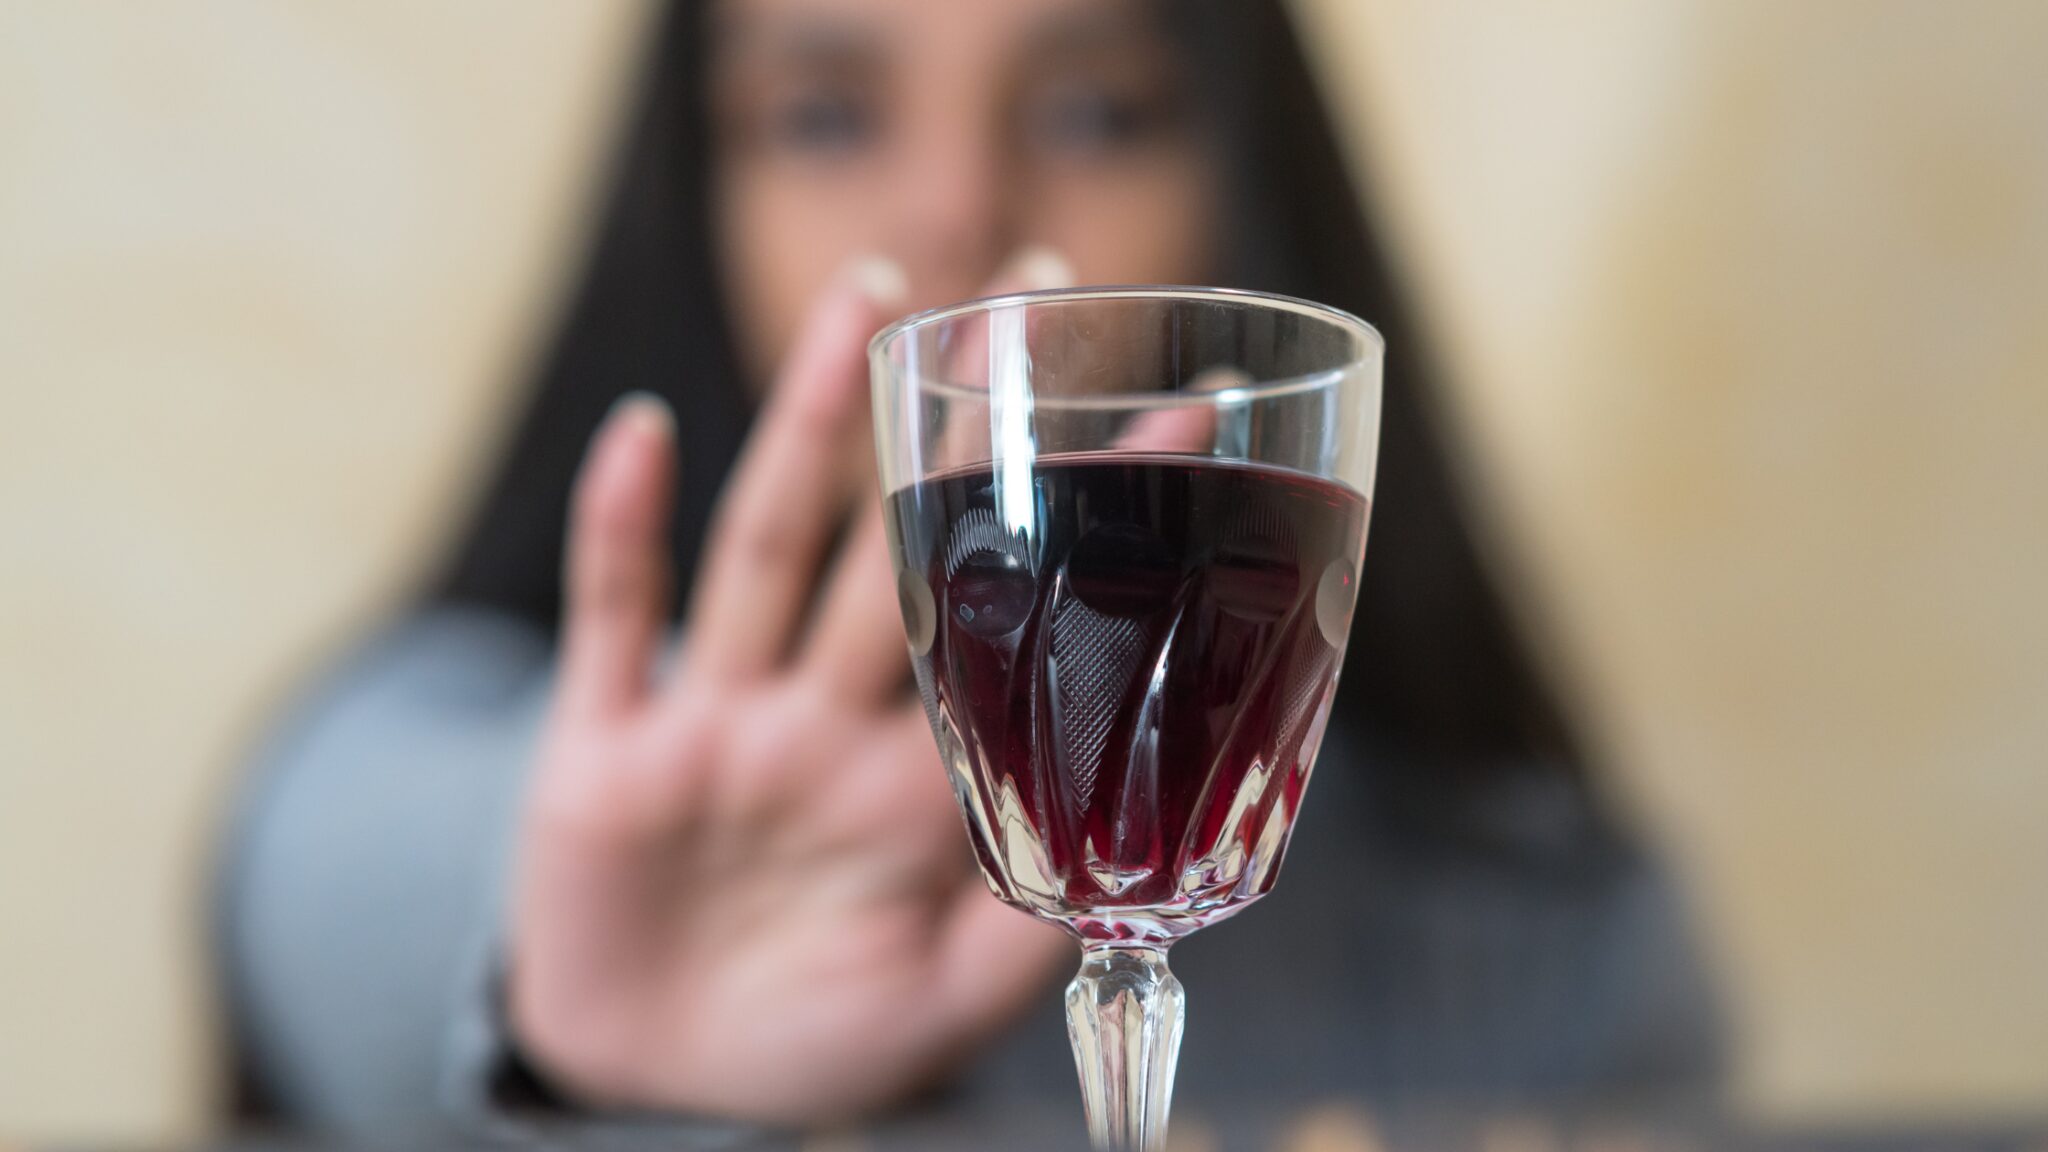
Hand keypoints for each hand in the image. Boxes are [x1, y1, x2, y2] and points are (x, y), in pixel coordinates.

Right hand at [507, 257, 1072, 1123]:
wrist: (648, 1089)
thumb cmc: (807, 1042)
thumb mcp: (938, 1005)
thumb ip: (1026, 934)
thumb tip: (1142, 873)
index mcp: (913, 779)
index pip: (1014, 623)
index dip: (1088, 525)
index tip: (1177, 412)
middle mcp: (824, 721)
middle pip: (900, 540)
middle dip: (961, 417)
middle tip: (1032, 281)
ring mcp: (716, 722)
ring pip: (768, 544)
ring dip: (808, 419)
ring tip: (863, 297)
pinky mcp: (607, 746)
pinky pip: (613, 618)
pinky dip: (620, 527)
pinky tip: (645, 432)